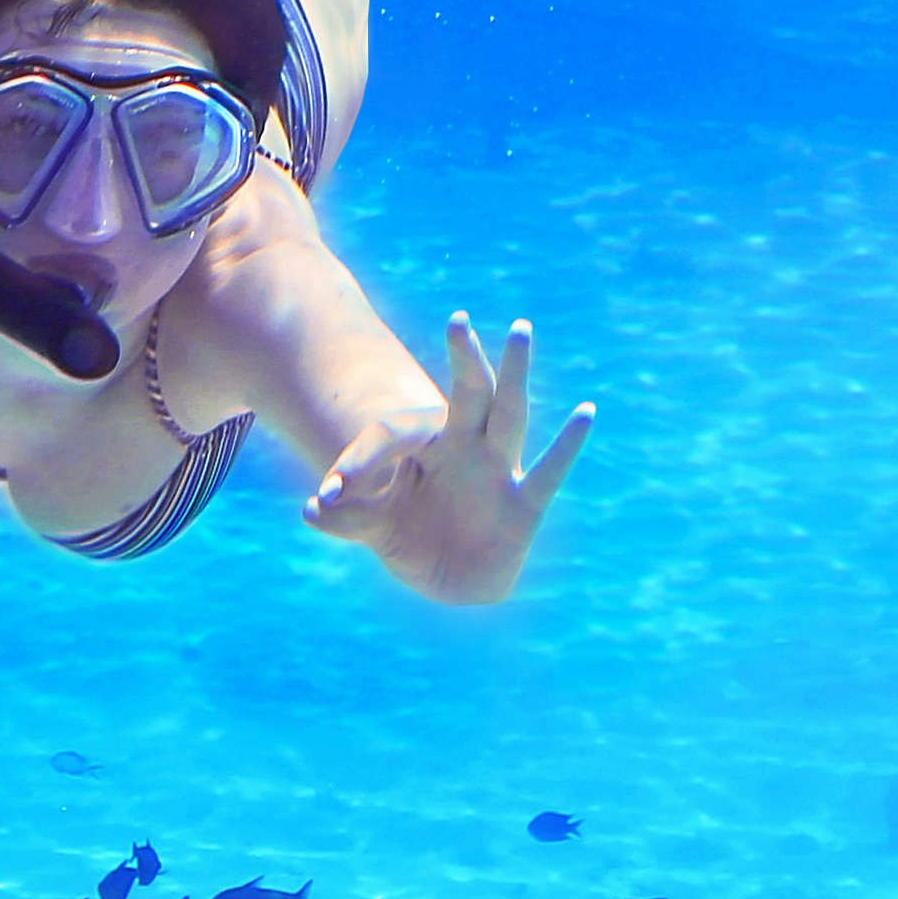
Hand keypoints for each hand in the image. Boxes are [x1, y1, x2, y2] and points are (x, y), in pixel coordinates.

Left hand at [305, 315, 590, 603]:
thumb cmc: (410, 538)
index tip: (329, 495)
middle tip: (457, 319)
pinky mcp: (522, 506)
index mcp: (426, 447)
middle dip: (463, 357)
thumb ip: (343, 517)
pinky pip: (547, 471)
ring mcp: (496, 472)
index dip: (359, 463)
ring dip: (513, 374)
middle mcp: (465, 448)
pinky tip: (585, 413)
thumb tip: (312, 508)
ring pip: (508, 413)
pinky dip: (568, 444)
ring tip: (520, 330)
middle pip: (468, 392)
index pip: (394, 435)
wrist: (451, 579)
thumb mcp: (369, 526)